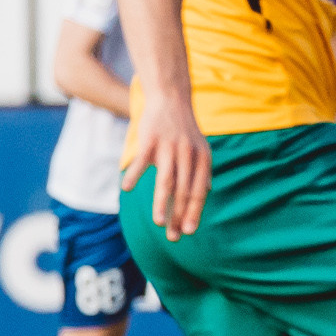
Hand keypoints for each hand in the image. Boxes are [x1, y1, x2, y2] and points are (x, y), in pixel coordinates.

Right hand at [122, 97, 211, 240]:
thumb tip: (207, 192)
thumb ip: (202, 170)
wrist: (171, 98)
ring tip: (159, 222)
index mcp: (202, 159)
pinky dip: (135, 174)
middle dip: (178, 216)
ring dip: (162, 203)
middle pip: (184, 191)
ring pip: (166, 180)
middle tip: (173, 238)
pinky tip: (127, 188)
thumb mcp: (200, 148)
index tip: (188, 232)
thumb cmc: (184, 129)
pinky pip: (142, 160)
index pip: (198, 192)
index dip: (193, 212)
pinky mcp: (150, 139)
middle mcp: (188, 154)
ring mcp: (169, 147)